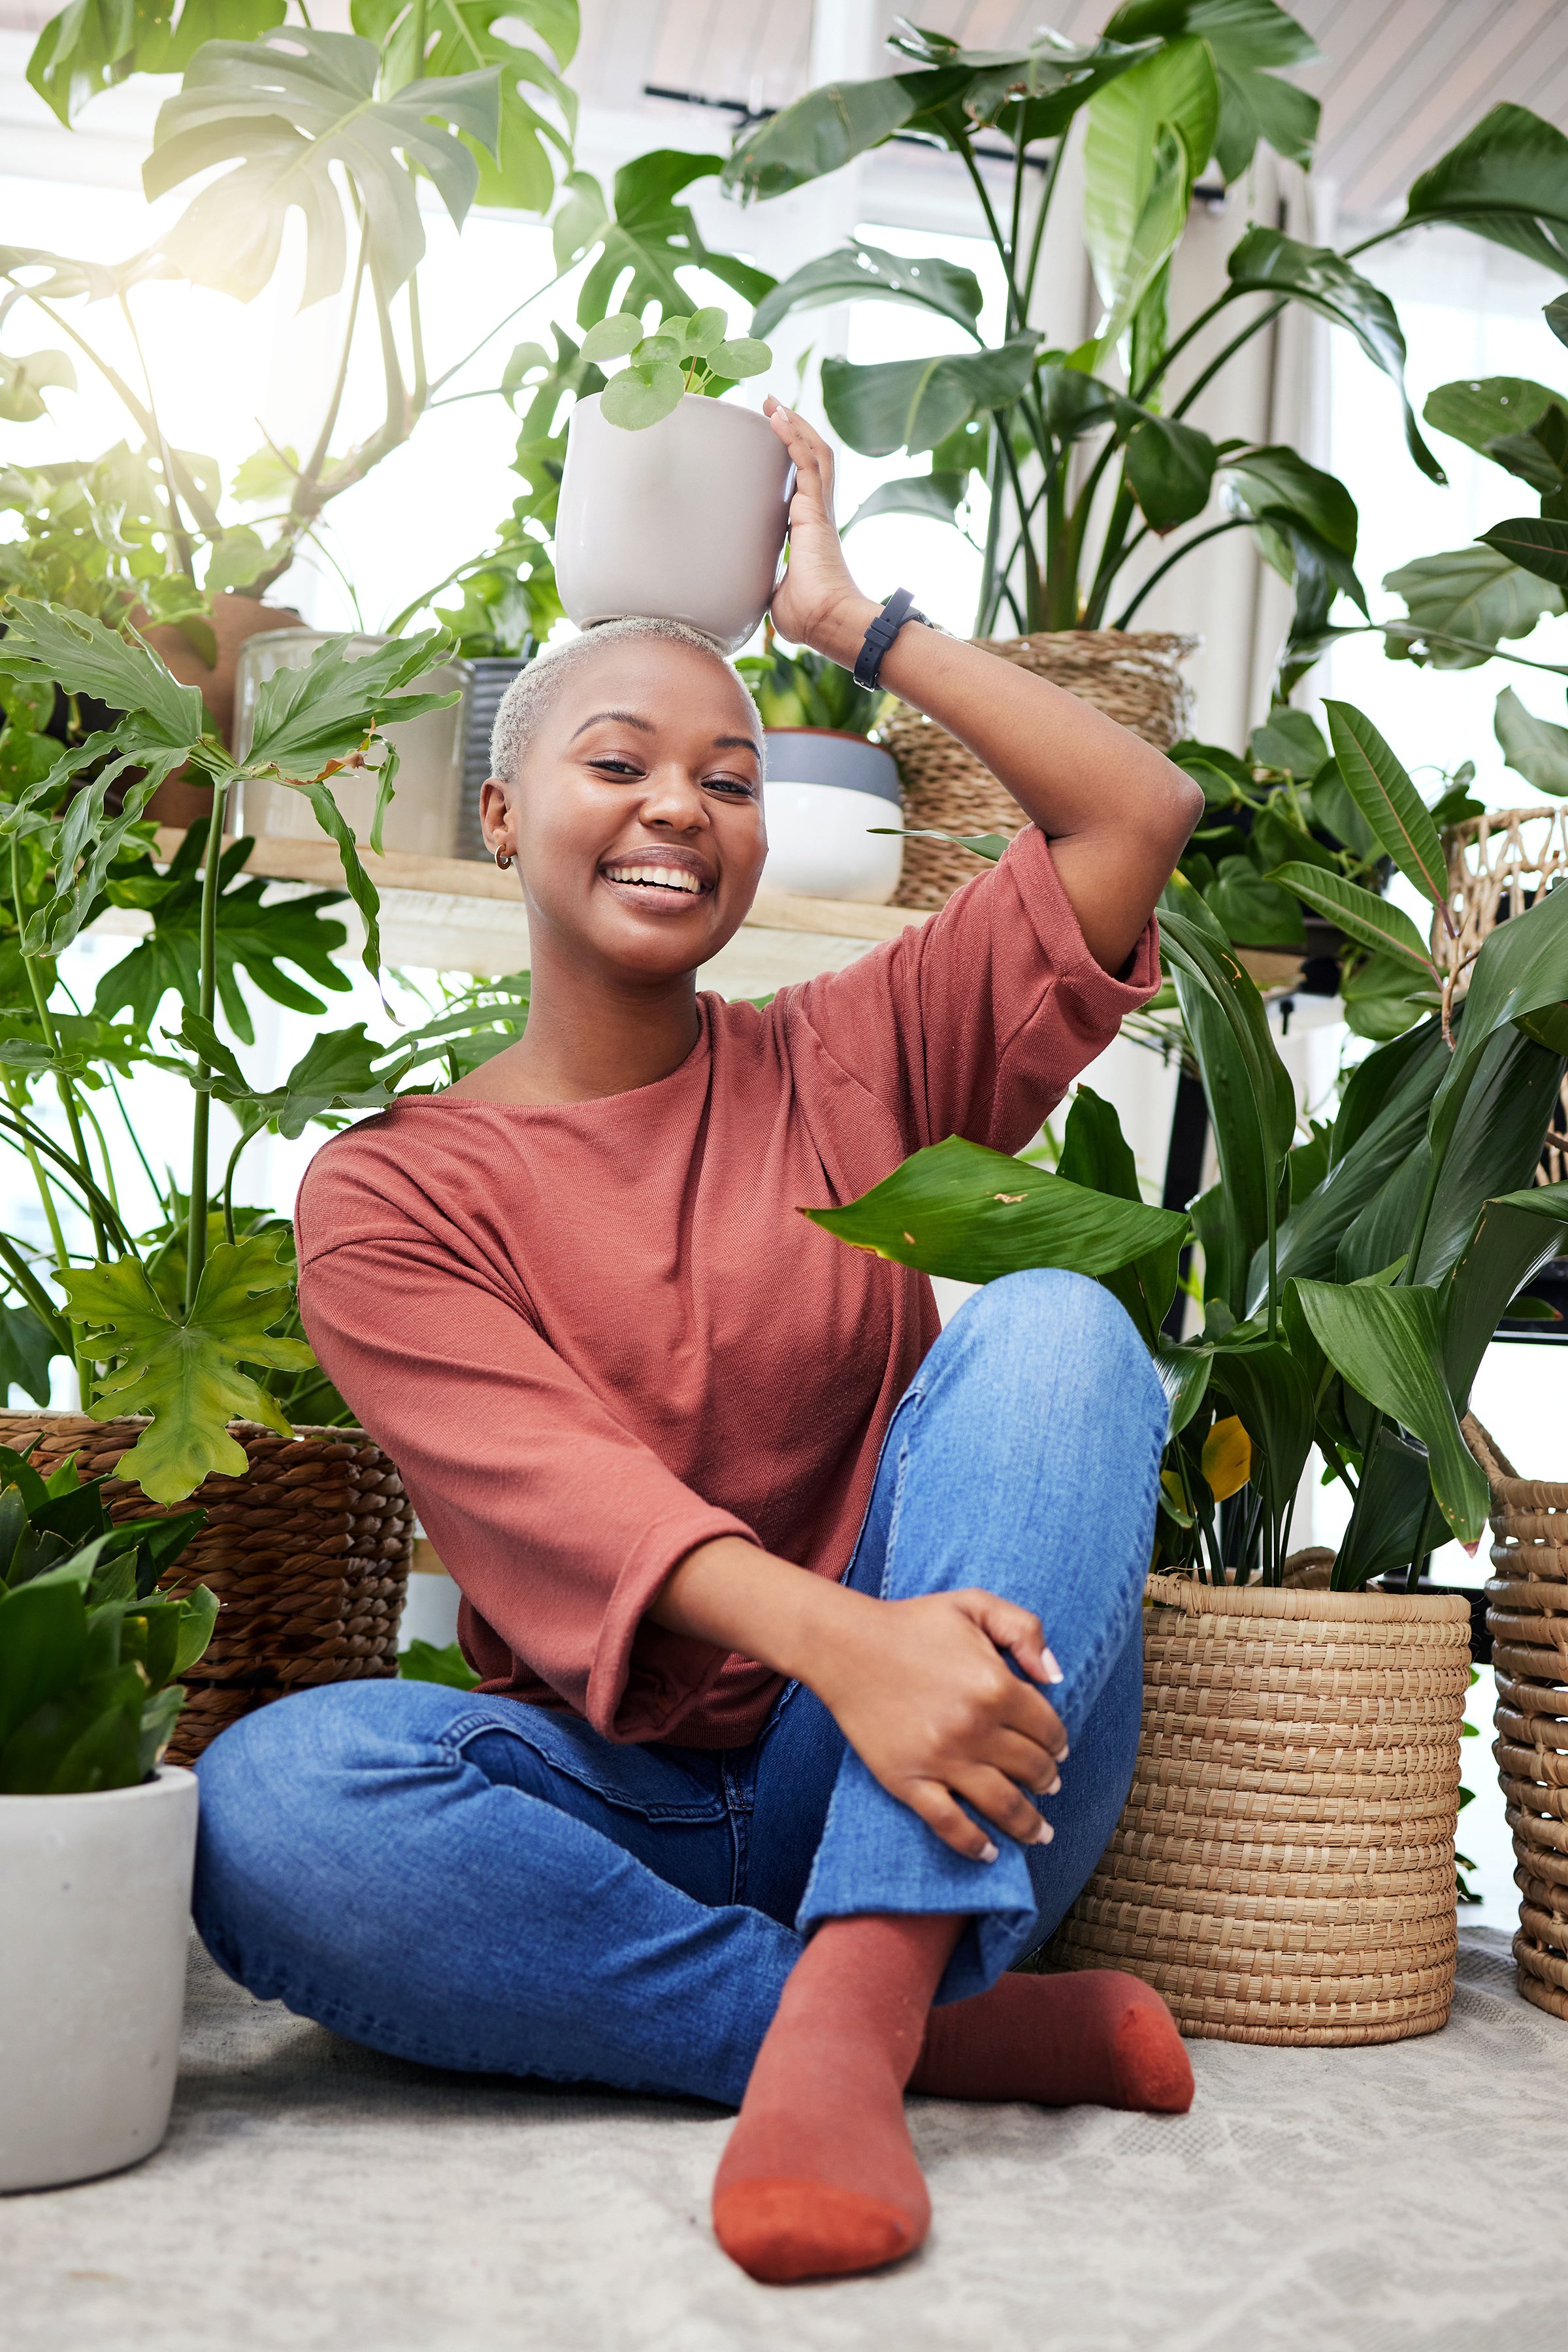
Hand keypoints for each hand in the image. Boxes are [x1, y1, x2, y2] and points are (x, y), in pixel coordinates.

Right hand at [648, 1538, 1066, 1862]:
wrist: (845, 1645)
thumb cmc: (911, 1623)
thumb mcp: (974, 1604)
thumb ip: (1025, 1629)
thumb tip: (1055, 1677)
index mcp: (995, 1685)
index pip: (1048, 1728)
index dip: (1058, 1743)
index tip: (1058, 1751)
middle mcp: (974, 1728)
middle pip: (1032, 1769)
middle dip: (1048, 1780)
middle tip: (1050, 1786)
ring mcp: (941, 1759)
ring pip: (1002, 1804)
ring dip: (1029, 1823)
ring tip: (1041, 1832)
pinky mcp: (908, 1780)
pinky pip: (949, 1823)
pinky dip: (974, 1844)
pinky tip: (990, 1852)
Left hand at [763, 396, 875, 664]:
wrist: (826, 621)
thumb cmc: (806, 617)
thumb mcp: (774, 593)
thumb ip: (763, 581)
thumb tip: (741, 588)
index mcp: (808, 531)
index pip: (801, 485)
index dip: (789, 461)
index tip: (772, 446)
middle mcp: (817, 514)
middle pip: (811, 459)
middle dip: (793, 431)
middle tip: (772, 408)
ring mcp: (819, 509)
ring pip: (813, 453)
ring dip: (794, 425)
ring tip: (774, 403)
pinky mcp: (816, 510)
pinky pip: (806, 463)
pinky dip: (793, 438)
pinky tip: (779, 418)